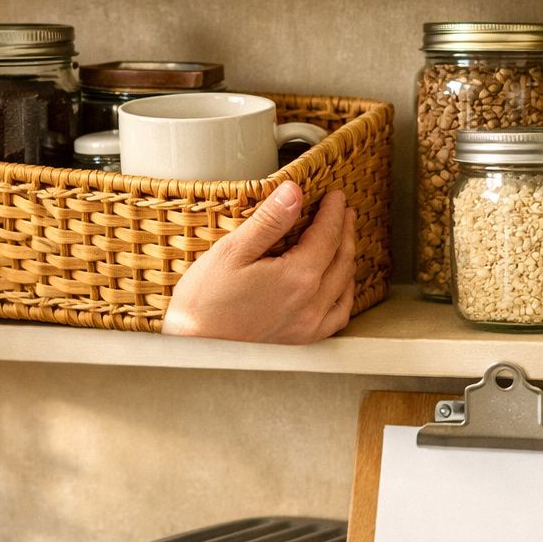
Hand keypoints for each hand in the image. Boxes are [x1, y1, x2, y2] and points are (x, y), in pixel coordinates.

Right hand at [163, 183, 356, 343]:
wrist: (195, 348)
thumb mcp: (231, 252)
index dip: (333, 212)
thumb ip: (268, 221)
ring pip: (344, 286)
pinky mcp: (301, 341)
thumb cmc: (205, 303)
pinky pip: (337, 316)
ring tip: (344, 242)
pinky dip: (344, 295)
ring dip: (347, 259)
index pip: (327, 235)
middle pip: (341, 259)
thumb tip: (293, 192)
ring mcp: (309, 326)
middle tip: (344, 213)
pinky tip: (339, 287)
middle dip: (345, 231)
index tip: (335, 196)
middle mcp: (311, 304)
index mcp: (297, 277)